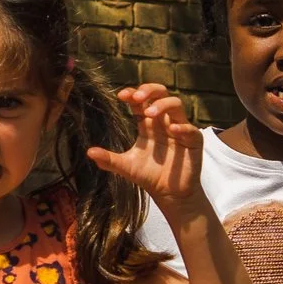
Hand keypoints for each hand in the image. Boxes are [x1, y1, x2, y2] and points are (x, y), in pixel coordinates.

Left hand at [87, 83, 203, 208]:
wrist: (169, 194)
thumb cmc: (149, 176)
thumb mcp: (126, 166)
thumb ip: (109, 159)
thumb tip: (89, 152)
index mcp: (147, 123)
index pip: (141, 100)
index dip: (133, 93)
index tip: (121, 95)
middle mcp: (163, 121)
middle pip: (161, 93)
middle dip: (150, 90)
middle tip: (137, 97)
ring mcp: (180, 129)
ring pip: (177, 105)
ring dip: (163, 105)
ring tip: (149, 113)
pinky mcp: (193, 141)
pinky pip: (190, 129)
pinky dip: (183, 127)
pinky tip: (173, 130)